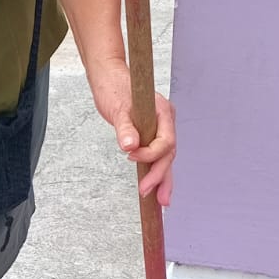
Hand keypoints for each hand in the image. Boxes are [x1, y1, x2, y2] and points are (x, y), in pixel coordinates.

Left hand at [89, 61, 175, 206]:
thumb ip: (124, 128)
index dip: (150, 154)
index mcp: (163, 112)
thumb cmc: (114, 88)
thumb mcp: (117, 108)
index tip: (131, 157)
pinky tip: (156, 186)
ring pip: (166, 158)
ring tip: (161, 200)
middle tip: (151, 195)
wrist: (110, 78)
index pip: (165, 142)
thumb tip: (130, 146)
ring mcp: (161, 128)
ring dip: (162, 178)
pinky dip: (156, 170)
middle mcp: (166, 122)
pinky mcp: (152, 134)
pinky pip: (158, 155)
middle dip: (161, 176)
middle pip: (168, 154)